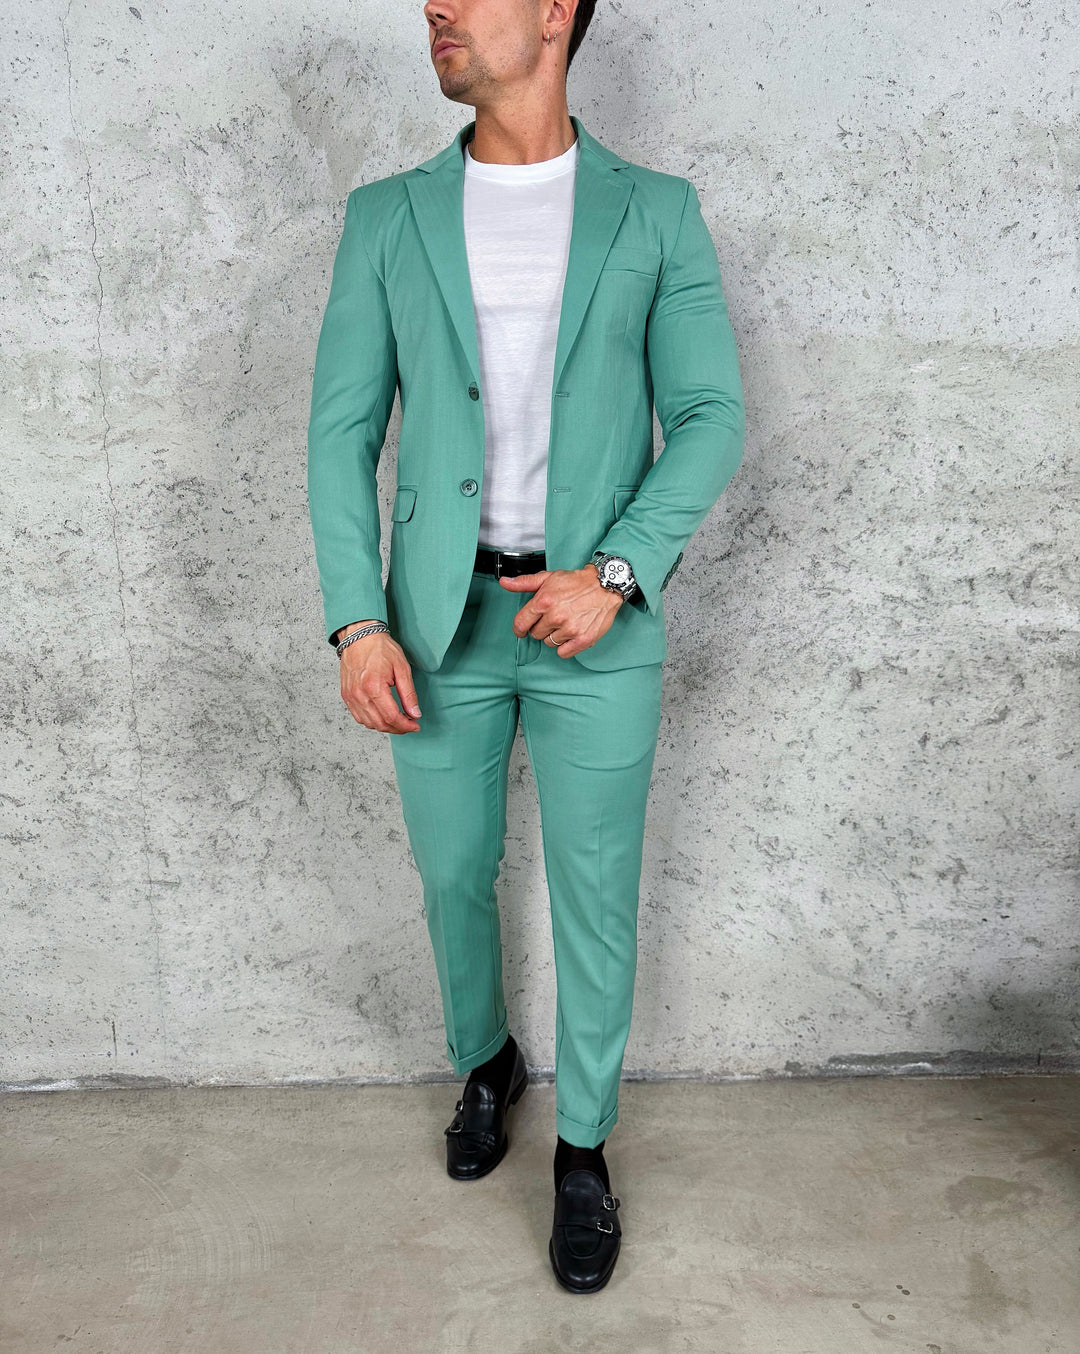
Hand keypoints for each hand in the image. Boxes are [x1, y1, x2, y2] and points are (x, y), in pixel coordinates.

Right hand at [337, 622, 421, 732]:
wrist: (359, 636)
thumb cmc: (380, 648)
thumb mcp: (402, 668)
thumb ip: (409, 694)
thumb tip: (415, 714)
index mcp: (374, 686)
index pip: (391, 717)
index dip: (406, 726)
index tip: (415, 725)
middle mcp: (359, 694)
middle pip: (380, 724)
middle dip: (398, 729)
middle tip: (409, 725)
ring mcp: (350, 696)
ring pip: (369, 723)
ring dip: (386, 727)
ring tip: (398, 721)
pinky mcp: (346, 696)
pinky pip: (359, 717)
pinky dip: (372, 722)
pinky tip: (382, 716)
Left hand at [498, 564, 623, 657]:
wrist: (605, 585)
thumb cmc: (576, 582)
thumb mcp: (548, 578)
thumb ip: (524, 583)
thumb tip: (504, 582)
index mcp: (544, 601)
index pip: (521, 623)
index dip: (519, 628)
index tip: (522, 629)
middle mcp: (556, 616)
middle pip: (536, 634)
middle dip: (541, 627)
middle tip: (553, 618)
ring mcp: (570, 629)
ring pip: (549, 643)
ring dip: (555, 635)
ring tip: (565, 622)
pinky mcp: (583, 639)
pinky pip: (563, 653)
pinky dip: (565, 646)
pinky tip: (571, 634)